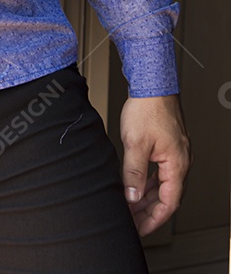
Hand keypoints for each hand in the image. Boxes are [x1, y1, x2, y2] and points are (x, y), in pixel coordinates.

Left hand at [120, 93, 190, 235]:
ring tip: (132, 206)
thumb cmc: (147, 107)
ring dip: (148, 197)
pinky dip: (149, 181)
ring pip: (163, 184)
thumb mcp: (135, 143)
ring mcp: (176, 152)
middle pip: (167, 196)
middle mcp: (180, 160)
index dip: (153, 219)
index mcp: (177, 164)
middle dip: (148, 211)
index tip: (139, 229)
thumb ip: (133, 173)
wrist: (152, 83)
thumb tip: (132, 196)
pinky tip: (138, 184)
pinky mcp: (168, 145)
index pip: (169, 203)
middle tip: (132, 221)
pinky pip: (161, 171)